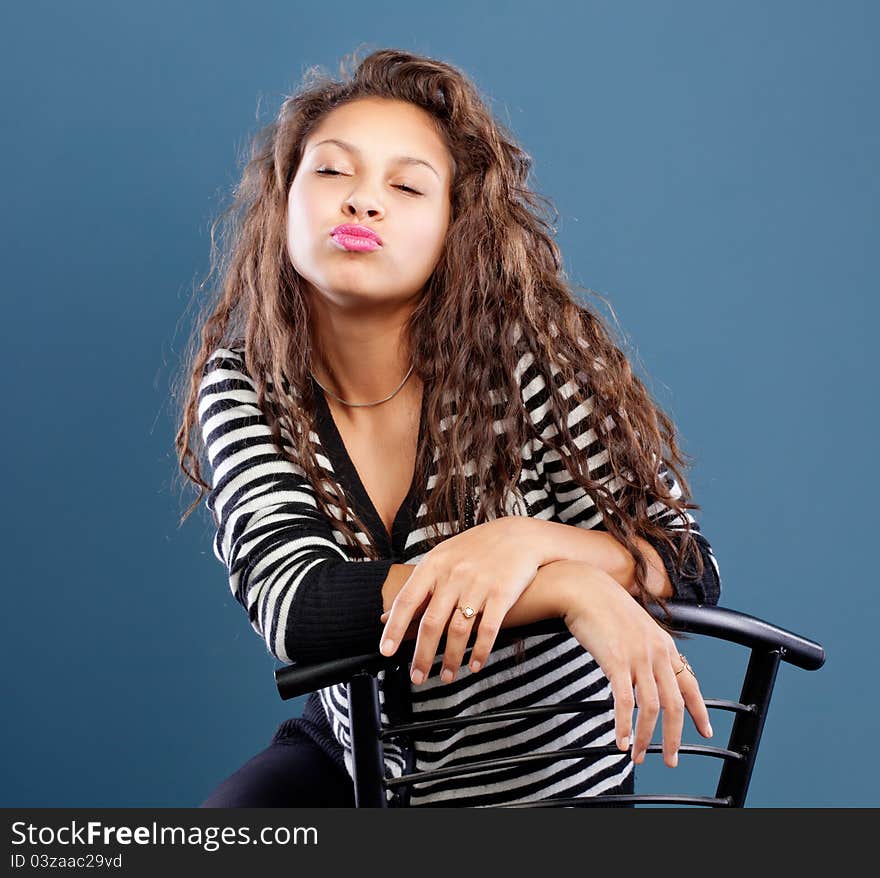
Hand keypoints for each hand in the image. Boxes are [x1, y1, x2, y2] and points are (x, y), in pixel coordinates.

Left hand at [379, 517, 542, 685]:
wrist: (519, 536)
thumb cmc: (475, 550)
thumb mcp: (443, 558)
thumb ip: (418, 587)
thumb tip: (386, 616)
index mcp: (434, 565)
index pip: (407, 600)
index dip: (395, 628)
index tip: (386, 651)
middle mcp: (454, 575)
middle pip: (432, 622)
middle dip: (423, 655)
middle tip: (417, 678)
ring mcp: (478, 584)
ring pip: (459, 630)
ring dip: (451, 659)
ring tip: (447, 677)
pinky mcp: (502, 593)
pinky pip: (488, 628)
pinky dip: (480, 651)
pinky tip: (474, 666)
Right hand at [559, 562, 713, 768]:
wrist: (583, 588)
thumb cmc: (604, 606)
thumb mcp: (636, 626)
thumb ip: (647, 648)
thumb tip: (648, 672)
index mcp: (665, 644)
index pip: (690, 684)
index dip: (700, 711)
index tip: (706, 731)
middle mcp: (656, 652)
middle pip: (674, 704)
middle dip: (674, 737)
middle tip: (670, 760)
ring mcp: (637, 657)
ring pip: (651, 708)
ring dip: (647, 738)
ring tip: (639, 756)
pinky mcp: (615, 661)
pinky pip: (624, 702)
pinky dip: (624, 726)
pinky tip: (621, 741)